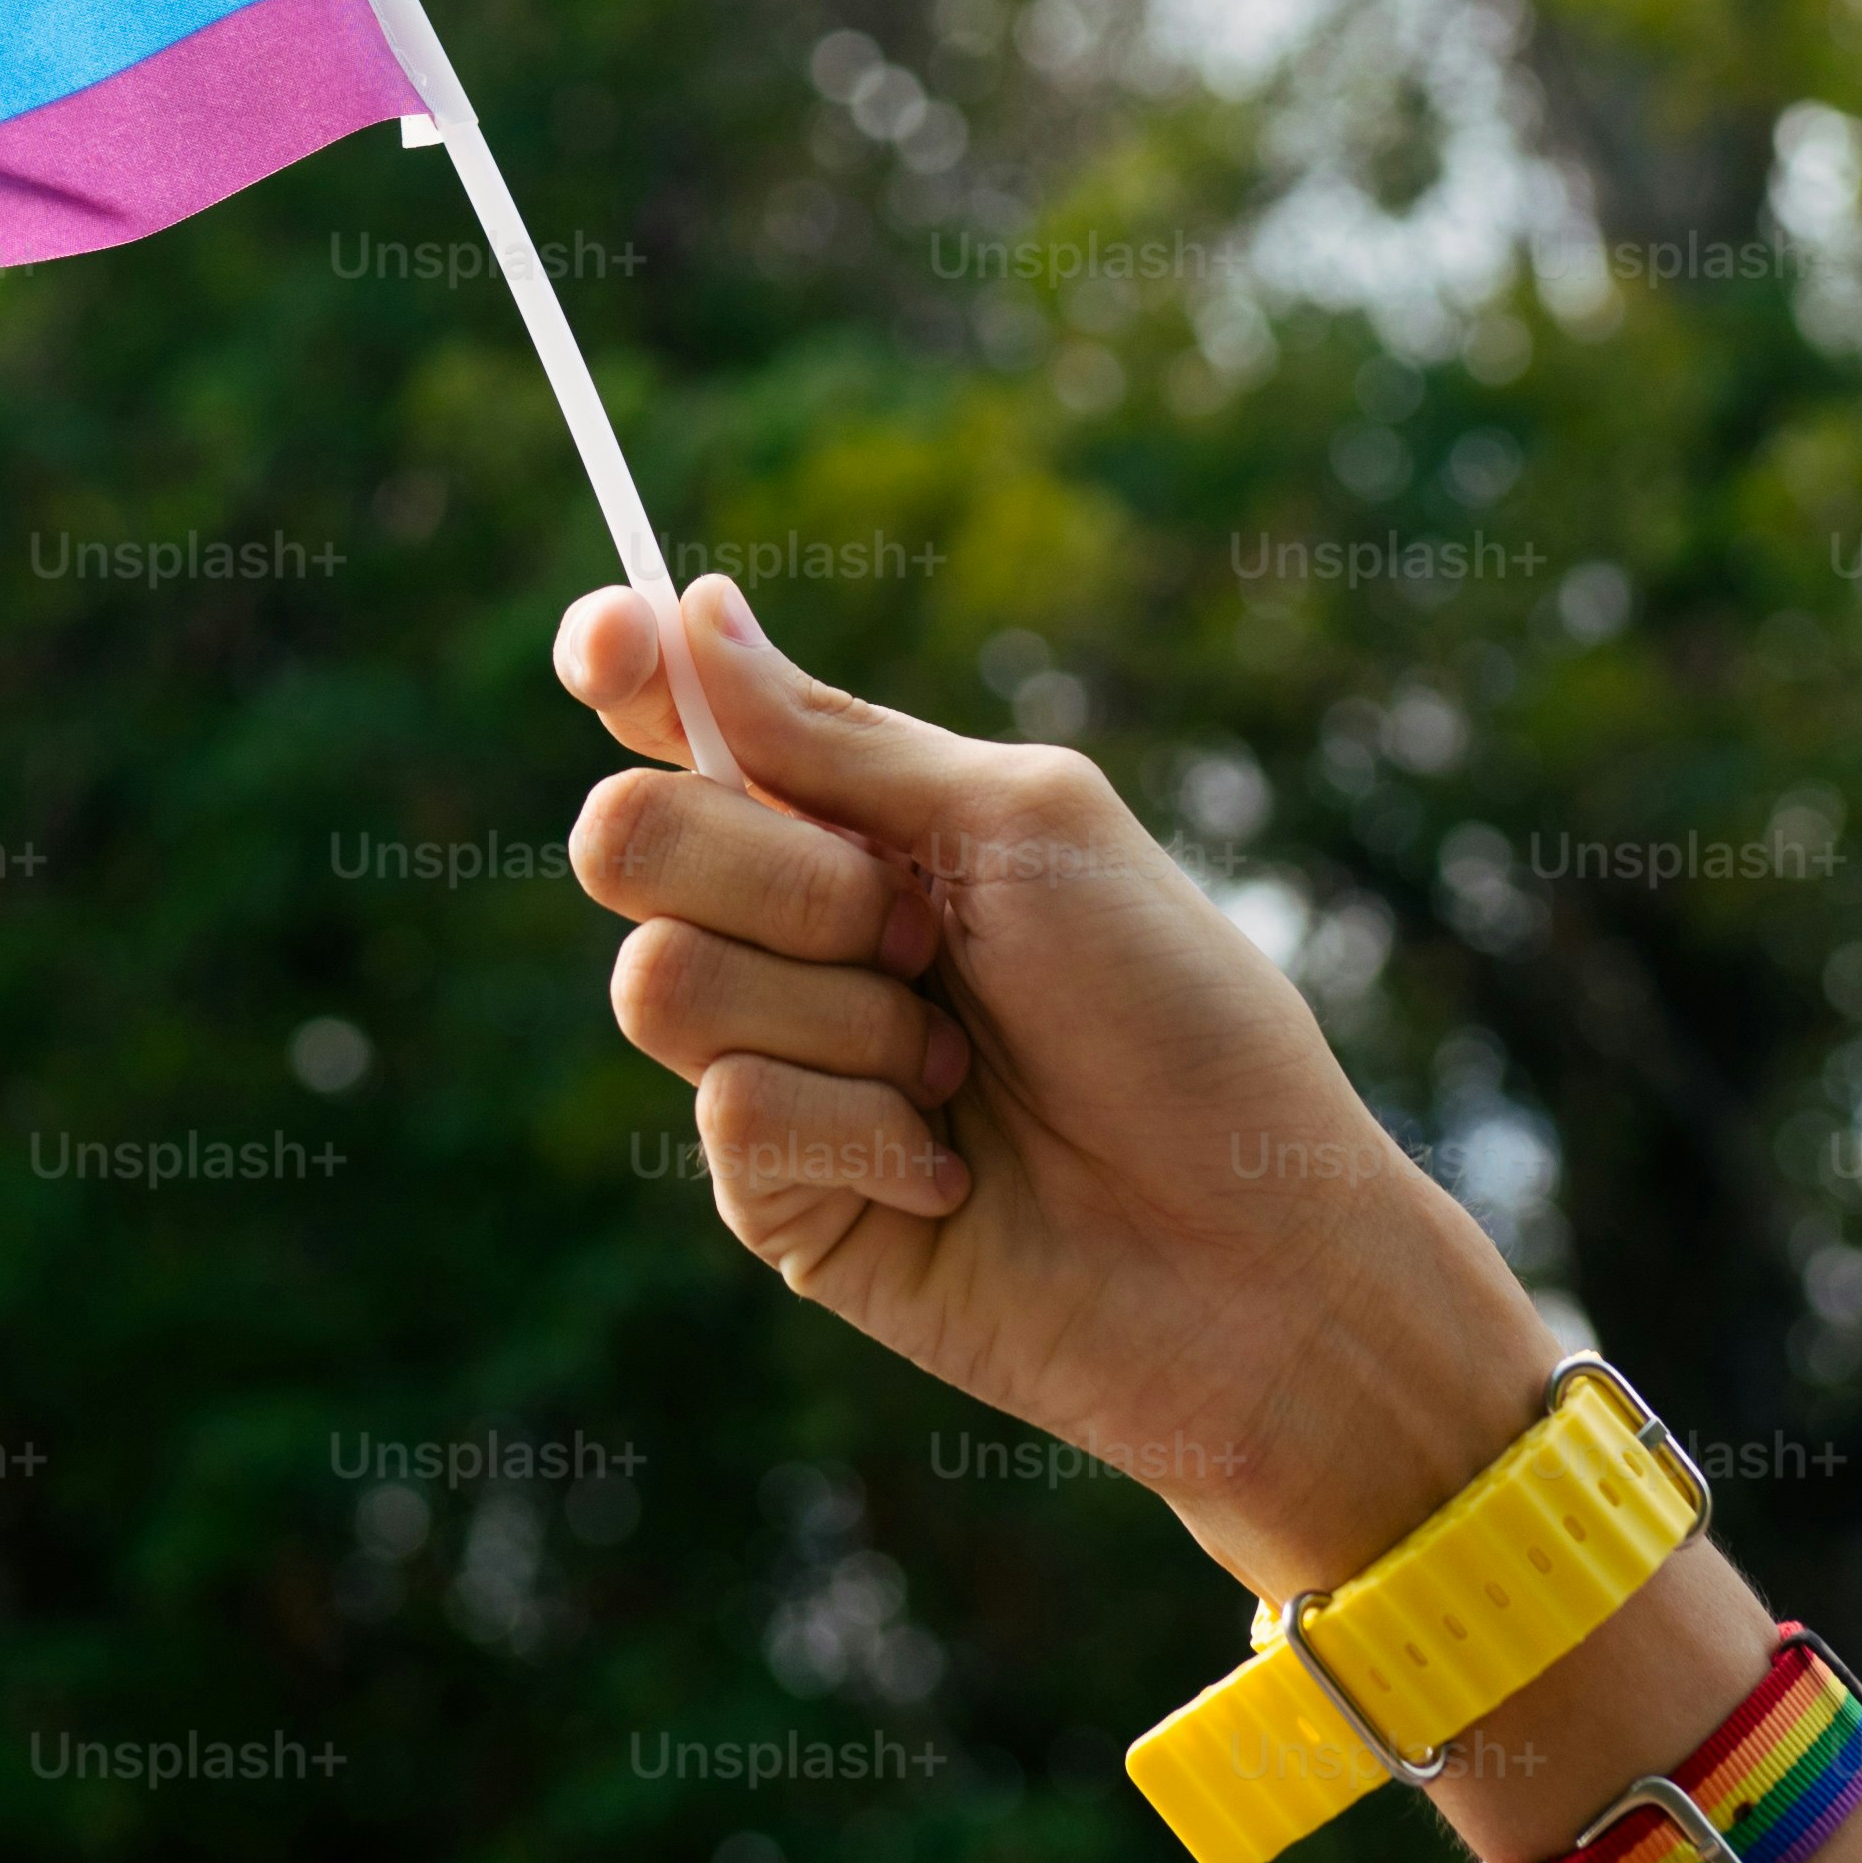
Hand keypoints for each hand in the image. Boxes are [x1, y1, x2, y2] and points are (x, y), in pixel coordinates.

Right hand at [556, 575, 1558, 1600]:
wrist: (1251, 1253)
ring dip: (840, 1018)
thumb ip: (837, 742)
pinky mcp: (775, 1198)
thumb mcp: (1026, 828)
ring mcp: (772, 1063)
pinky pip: (732, 1115)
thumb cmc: (1177, 1022)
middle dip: (778, 876)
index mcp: (855, 819)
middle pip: (629, 838)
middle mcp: (790, 931)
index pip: (681, 718)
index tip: (610, 651)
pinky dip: (863, 1131)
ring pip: (658, 980)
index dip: (621, 666)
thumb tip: (691, 609)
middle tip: (917, 934)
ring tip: (959, 1071)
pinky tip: (951, 1175)